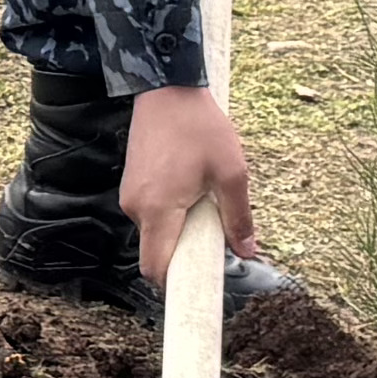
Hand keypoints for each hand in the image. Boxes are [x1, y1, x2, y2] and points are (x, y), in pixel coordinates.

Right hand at [119, 78, 252, 282]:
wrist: (167, 88)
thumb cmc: (200, 127)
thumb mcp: (231, 172)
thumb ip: (238, 216)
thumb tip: (246, 251)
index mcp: (159, 209)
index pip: (156, 267)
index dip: (175, 285)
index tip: (197, 289)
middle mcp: (137, 207)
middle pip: (157, 252)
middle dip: (184, 254)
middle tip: (213, 237)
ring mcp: (130, 195)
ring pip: (155, 232)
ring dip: (179, 230)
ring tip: (203, 201)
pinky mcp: (132, 184)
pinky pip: (151, 213)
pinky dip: (171, 214)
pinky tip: (190, 189)